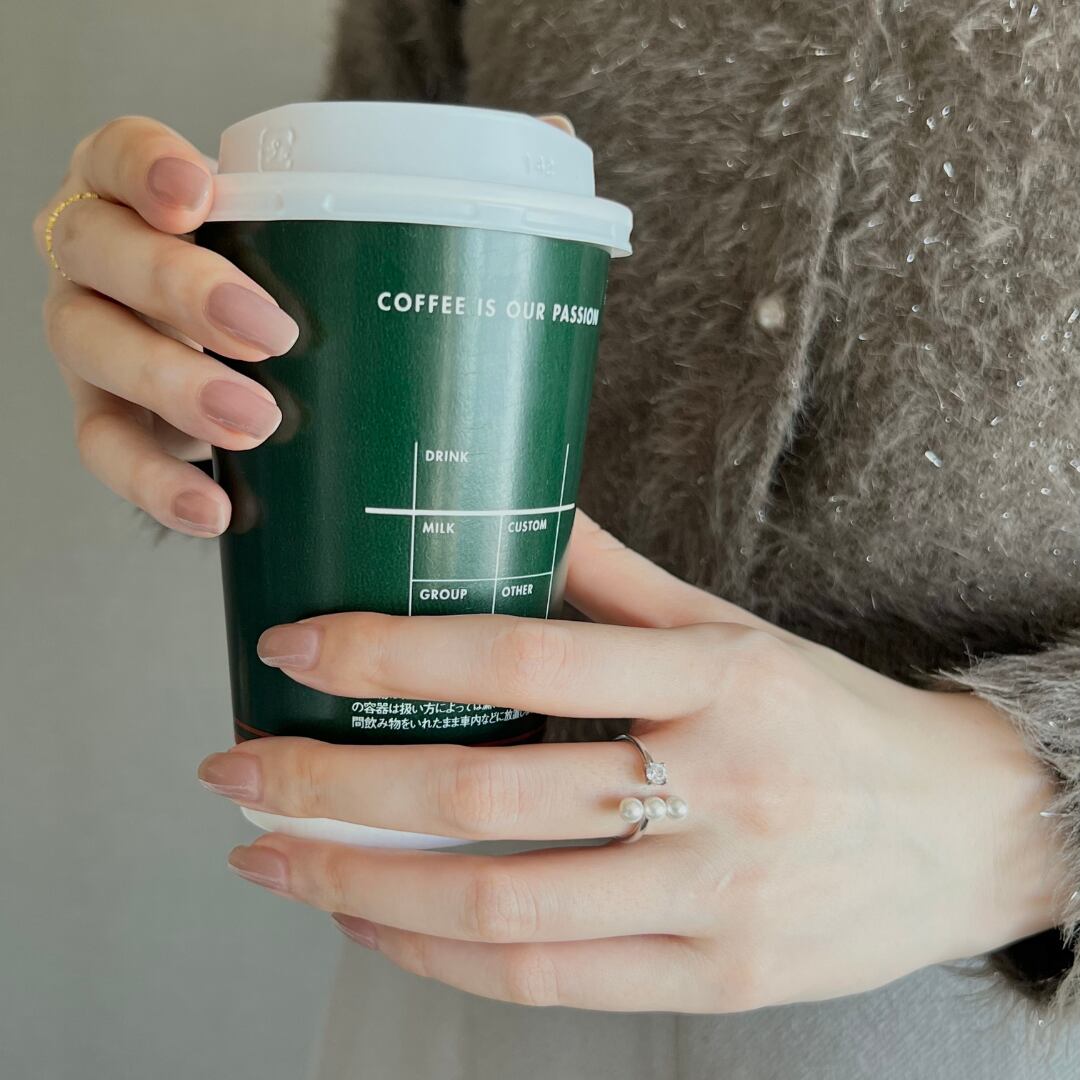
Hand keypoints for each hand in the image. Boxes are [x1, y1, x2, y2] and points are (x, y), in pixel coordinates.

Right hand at [32, 113, 574, 537]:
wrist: (261, 382)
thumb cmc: (307, 293)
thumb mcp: (344, 238)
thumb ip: (424, 189)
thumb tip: (550, 134)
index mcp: (158, 201)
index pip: (120, 158)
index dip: (146, 169)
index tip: (204, 196)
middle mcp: (110, 265)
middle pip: (101, 254)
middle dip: (180, 289)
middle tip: (271, 331)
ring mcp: (100, 346)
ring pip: (93, 352)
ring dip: (172, 386)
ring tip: (258, 422)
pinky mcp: (111, 424)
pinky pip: (108, 452)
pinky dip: (156, 484)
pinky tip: (217, 507)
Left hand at [197, 514, 1065, 1011]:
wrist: (963, 830)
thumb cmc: (834, 718)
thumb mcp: (739, 628)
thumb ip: (620, 578)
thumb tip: (517, 514)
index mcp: (717, 676)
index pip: (524, 654)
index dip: (394, 651)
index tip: (298, 649)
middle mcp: (717, 785)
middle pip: (488, 795)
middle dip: (337, 786)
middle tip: (239, 771)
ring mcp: (718, 896)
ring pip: (503, 904)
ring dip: (364, 886)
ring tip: (275, 857)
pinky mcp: (721, 980)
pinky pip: (551, 979)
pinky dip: (442, 955)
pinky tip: (377, 922)